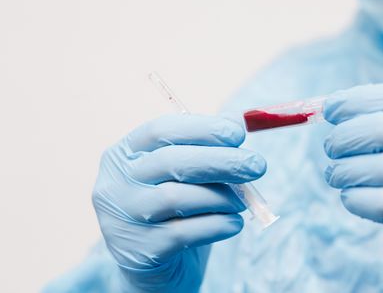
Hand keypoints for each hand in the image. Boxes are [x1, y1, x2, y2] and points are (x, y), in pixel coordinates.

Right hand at [92, 114, 265, 291]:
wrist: (157, 268)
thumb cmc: (176, 210)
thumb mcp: (185, 174)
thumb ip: (207, 147)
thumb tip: (240, 121)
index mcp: (125, 153)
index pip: (161, 130)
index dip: (202, 129)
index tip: (238, 134)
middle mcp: (116, 182)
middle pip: (170, 161)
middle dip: (221, 161)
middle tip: (257, 165)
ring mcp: (123, 218)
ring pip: (177, 197)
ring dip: (221, 196)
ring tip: (243, 200)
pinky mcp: (139, 250)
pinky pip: (184, 233)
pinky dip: (217, 225)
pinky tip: (234, 224)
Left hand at [323, 82, 382, 290]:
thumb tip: (339, 108)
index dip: (353, 101)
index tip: (329, 110)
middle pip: (378, 128)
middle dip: (341, 138)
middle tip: (331, 147)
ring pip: (371, 167)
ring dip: (340, 170)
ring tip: (335, 173)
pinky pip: (375, 202)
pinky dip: (352, 198)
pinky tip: (351, 197)